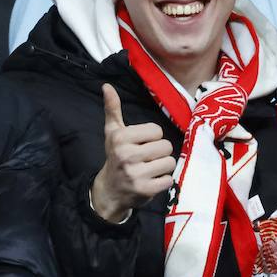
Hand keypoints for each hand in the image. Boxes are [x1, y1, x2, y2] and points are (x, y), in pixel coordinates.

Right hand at [89, 83, 176, 221]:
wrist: (110, 190)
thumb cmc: (116, 156)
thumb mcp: (112, 132)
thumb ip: (113, 109)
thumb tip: (107, 86)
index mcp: (120, 137)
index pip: (156, 130)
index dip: (152, 137)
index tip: (141, 144)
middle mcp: (126, 154)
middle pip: (165, 146)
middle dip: (159, 152)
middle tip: (147, 158)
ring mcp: (135, 174)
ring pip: (169, 162)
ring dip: (163, 166)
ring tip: (150, 169)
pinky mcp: (145, 190)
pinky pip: (169, 179)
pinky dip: (163, 181)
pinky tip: (151, 181)